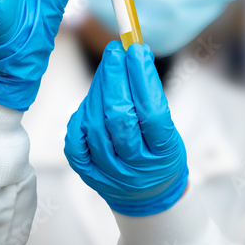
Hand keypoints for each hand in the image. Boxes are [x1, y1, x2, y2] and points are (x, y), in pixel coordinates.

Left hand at [64, 41, 188, 215]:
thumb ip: (151, 97)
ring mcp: (109, 173)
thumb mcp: (167, 129)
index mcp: (163, 155)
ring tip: (108, 68)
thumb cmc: (158, 153)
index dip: (142, 78)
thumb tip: (135, 54)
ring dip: (100, 89)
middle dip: (116, 78)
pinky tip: (92, 99)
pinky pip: (77, 139)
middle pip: (120, 117)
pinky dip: (82, 115)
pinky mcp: (87, 173)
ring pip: (97, 124)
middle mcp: (135, 167)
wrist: (146, 195)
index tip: (137, 49)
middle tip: (116, 50)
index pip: (152, 112)